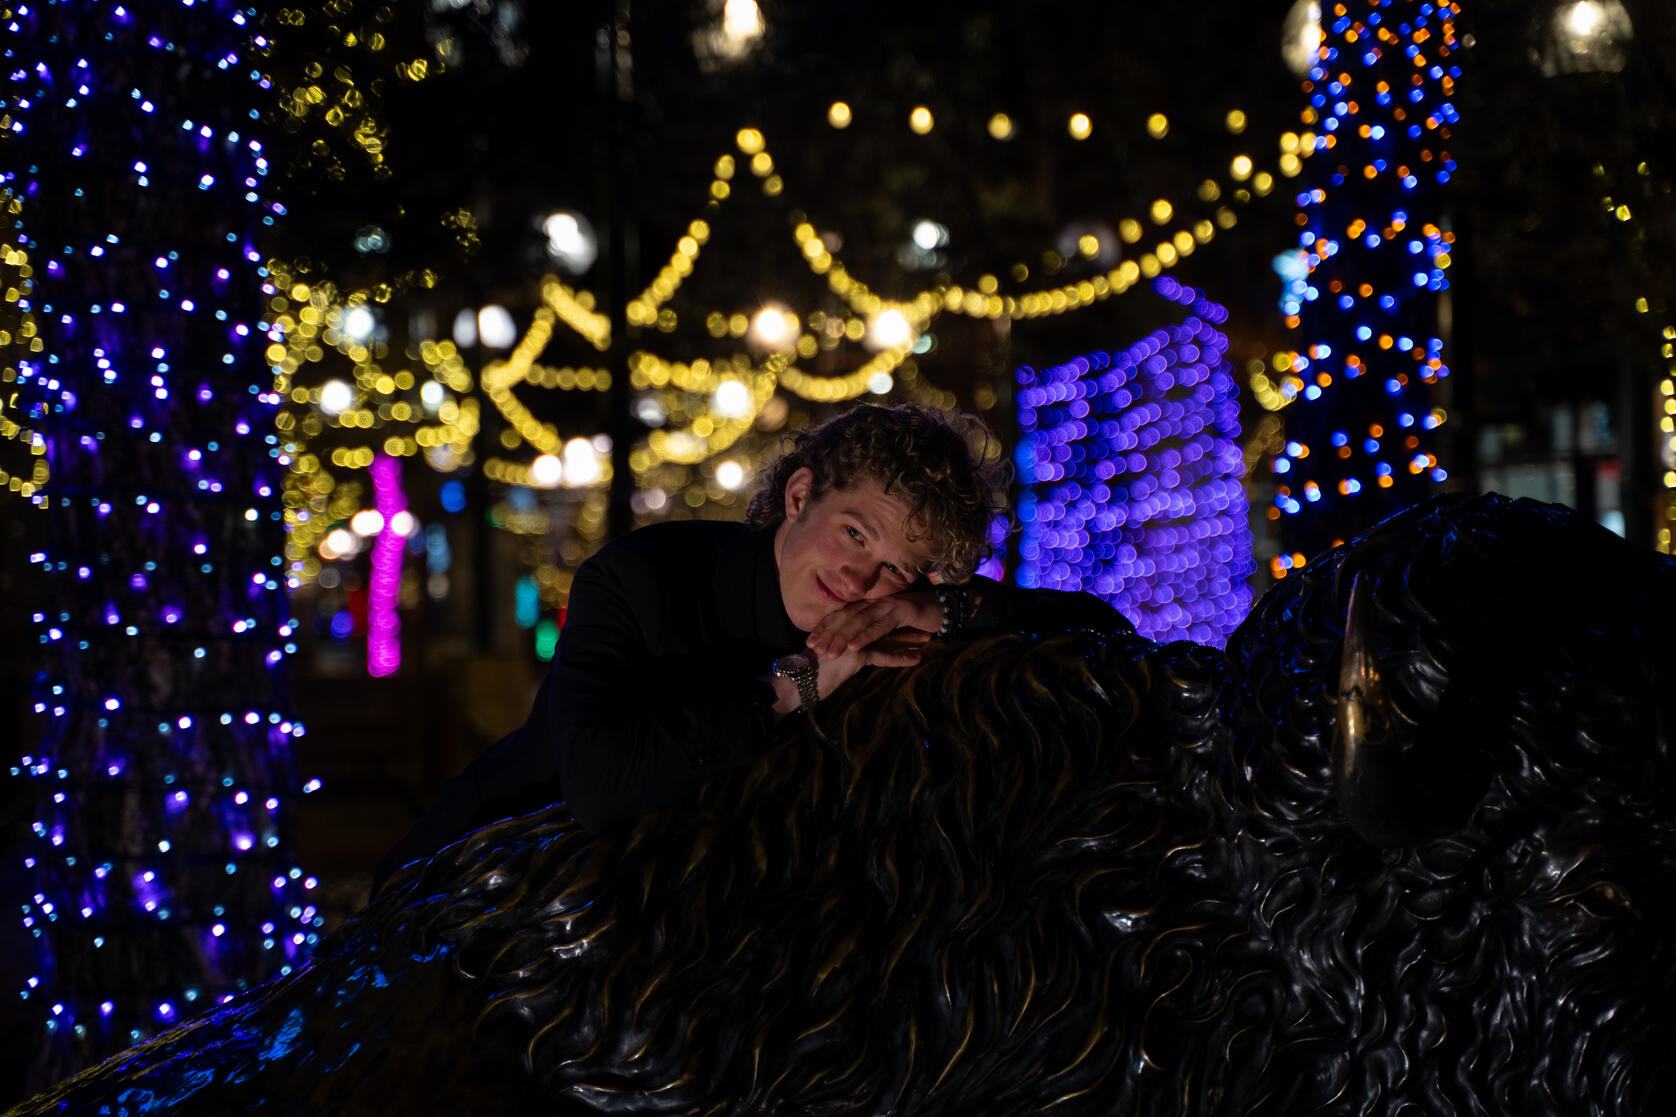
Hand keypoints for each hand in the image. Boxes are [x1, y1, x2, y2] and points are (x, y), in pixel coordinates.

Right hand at [765, 631, 929, 718]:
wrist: (797, 680)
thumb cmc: (807, 672)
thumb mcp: (827, 658)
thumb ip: (840, 650)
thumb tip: (849, 653)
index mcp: (843, 629)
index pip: (872, 624)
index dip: (890, 624)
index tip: (907, 623)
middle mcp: (850, 630)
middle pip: (883, 627)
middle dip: (904, 627)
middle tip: (924, 626)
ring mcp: (854, 639)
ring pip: (887, 639)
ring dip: (909, 640)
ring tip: (928, 640)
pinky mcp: (857, 653)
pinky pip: (884, 656)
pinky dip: (901, 658)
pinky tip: (916, 659)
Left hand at [805, 590, 940, 659]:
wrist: (938, 608)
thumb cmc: (908, 620)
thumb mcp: (883, 625)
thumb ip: (866, 629)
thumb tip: (845, 643)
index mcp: (866, 604)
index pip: (840, 615)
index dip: (823, 627)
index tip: (808, 642)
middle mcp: (873, 602)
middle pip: (845, 617)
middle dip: (828, 634)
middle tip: (813, 649)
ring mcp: (887, 606)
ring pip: (859, 622)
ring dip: (843, 638)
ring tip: (829, 652)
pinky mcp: (901, 612)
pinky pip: (880, 627)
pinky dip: (866, 637)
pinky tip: (854, 648)